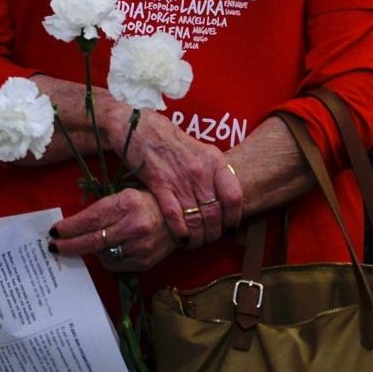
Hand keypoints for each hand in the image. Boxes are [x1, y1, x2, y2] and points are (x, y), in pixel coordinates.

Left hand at [51, 188, 179, 271]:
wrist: (180, 220)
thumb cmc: (147, 203)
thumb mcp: (125, 196)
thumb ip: (101, 209)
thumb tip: (72, 225)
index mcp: (127, 204)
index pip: (90, 219)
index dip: (69, 227)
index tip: (54, 231)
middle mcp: (134, 226)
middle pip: (92, 240)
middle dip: (69, 245)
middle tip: (54, 247)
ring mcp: (140, 246)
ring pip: (101, 254)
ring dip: (89, 250)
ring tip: (83, 245)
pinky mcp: (143, 262)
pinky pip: (114, 264)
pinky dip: (106, 257)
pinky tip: (107, 250)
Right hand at [121, 112, 242, 247]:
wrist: (138, 128)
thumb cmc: (170, 141)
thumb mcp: (200, 150)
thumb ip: (213, 172)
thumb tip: (225, 197)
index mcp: (214, 161)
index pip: (234, 196)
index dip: (234, 217)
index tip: (230, 227)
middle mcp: (200, 170)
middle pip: (215, 213)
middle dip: (213, 233)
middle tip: (209, 240)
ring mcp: (180, 178)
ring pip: (196, 219)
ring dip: (197, 237)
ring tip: (195, 243)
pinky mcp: (159, 185)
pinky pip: (175, 216)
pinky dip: (179, 232)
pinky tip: (180, 238)